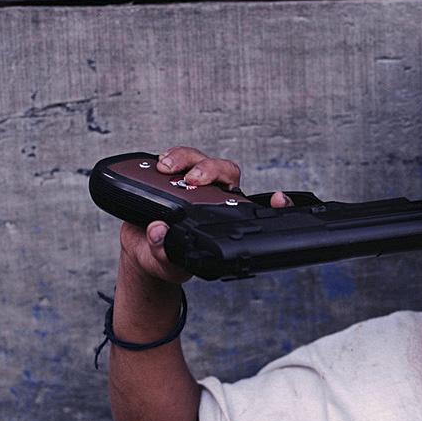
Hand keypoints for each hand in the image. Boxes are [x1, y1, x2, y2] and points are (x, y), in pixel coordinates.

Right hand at [117, 146, 292, 286]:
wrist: (143, 249)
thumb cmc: (165, 258)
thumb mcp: (166, 263)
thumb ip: (163, 251)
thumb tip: (158, 230)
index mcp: (224, 220)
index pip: (255, 207)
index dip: (275, 203)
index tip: (278, 199)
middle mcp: (213, 198)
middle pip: (226, 171)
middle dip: (212, 170)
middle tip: (192, 180)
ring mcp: (194, 184)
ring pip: (201, 159)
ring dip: (187, 158)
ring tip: (166, 168)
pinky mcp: (173, 175)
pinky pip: (178, 158)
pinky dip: (171, 156)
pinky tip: (160, 164)